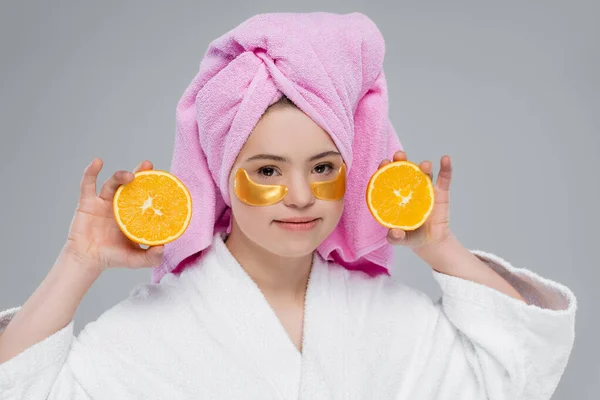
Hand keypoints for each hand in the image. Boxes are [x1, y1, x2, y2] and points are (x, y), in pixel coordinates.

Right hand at [62, 159, 164, 273]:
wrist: (87, 261)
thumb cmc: (113, 258)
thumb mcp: (136, 259)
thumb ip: (151, 257)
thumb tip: (163, 247)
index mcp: (134, 213)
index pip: (145, 195)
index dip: (153, 186)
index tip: (164, 178)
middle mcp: (120, 205)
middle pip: (131, 184)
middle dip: (140, 173)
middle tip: (148, 165)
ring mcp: (103, 202)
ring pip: (112, 183)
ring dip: (120, 176)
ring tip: (129, 176)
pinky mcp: (87, 203)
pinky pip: (88, 184)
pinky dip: (91, 172)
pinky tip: (98, 162)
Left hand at [381, 150, 453, 250]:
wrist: (431, 241)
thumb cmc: (410, 236)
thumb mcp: (401, 239)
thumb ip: (396, 238)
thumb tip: (394, 233)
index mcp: (396, 196)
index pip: (387, 179)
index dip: (384, 169)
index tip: (384, 162)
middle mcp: (409, 188)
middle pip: (404, 171)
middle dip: (401, 161)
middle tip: (399, 155)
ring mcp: (425, 188)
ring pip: (424, 173)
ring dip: (424, 166)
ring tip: (425, 165)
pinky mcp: (441, 192)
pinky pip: (444, 178)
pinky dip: (446, 168)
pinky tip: (445, 159)